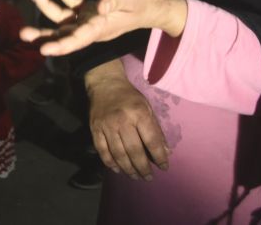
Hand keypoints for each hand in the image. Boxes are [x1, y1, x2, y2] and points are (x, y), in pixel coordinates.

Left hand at [20, 0, 186, 55]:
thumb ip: (115, 0)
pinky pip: (72, 5)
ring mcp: (88, 19)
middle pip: (63, 34)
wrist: (151, 3)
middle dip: (43, 35)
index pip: (78, 40)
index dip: (60, 46)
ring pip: (63, 20)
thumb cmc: (143, 1)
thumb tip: (99, 7)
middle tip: (23, 33)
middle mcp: (91, 27)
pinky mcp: (88, 9)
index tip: (43, 50)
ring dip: (47, 8)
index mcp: (101, 28)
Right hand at [85, 59, 169, 179]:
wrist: (105, 84)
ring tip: (135, 176)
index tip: (164, 167)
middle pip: (134, 151)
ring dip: (128, 169)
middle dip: (143, 168)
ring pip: (118, 154)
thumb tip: (165, 152)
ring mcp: (107, 126)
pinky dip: (110, 163)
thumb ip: (156, 130)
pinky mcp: (95, 129)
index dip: (159, 157)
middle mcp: (122, 120)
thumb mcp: (147, 107)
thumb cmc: (129, 96)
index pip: (152, 141)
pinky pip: (102, 150)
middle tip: (148, 177)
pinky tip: (118, 169)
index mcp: (139, 113)